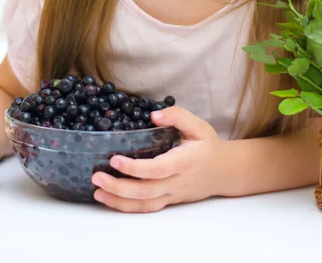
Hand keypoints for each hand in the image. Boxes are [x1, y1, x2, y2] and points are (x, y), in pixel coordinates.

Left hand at [91, 106, 226, 212]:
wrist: (225, 171)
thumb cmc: (208, 145)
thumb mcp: (198, 125)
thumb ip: (177, 116)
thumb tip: (153, 115)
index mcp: (184, 162)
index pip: (157, 169)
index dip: (135, 168)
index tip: (114, 159)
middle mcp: (177, 182)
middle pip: (146, 191)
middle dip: (119, 187)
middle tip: (96, 176)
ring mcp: (173, 194)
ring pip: (145, 204)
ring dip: (119, 201)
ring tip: (97, 192)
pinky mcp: (169, 200)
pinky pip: (147, 208)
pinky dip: (127, 207)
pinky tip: (110, 200)